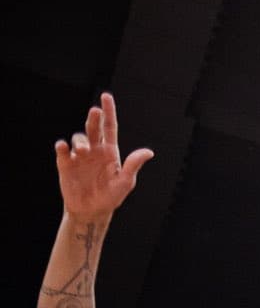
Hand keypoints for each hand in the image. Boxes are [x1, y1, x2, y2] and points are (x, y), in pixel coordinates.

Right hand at [54, 93, 151, 220]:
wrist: (92, 210)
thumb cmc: (111, 196)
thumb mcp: (125, 182)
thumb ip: (133, 165)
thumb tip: (148, 152)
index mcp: (110, 151)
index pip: (109, 127)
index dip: (108, 112)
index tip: (106, 97)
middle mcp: (94, 149)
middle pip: (93, 128)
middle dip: (94, 118)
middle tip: (95, 111)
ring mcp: (79, 155)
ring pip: (78, 138)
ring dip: (80, 141)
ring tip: (83, 150)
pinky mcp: (65, 163)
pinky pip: (62, 150)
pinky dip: (63, 147)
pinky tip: (64, 147)